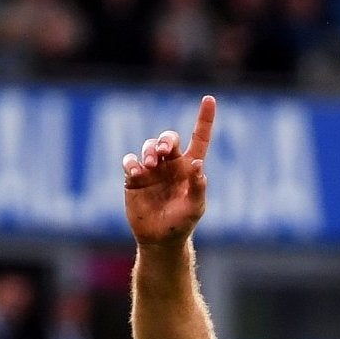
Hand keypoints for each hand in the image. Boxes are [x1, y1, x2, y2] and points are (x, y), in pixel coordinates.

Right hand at [123, 95, 214, 246]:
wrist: (160, 239)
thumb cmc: (182, 222)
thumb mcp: (195, 208)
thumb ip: (199, 188)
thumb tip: (199, 165)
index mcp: (189, 167)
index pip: (199, 138)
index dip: (205, 119)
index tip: (209, 99)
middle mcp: (171, 163)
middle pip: (168, 138)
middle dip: (165, 140)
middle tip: (163, 152)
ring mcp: (152, 169)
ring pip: (148, 146)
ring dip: (148, 152)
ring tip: (149, 166)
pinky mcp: (134, 177)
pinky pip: (130, 161)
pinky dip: (132, 163)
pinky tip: (137, 173)